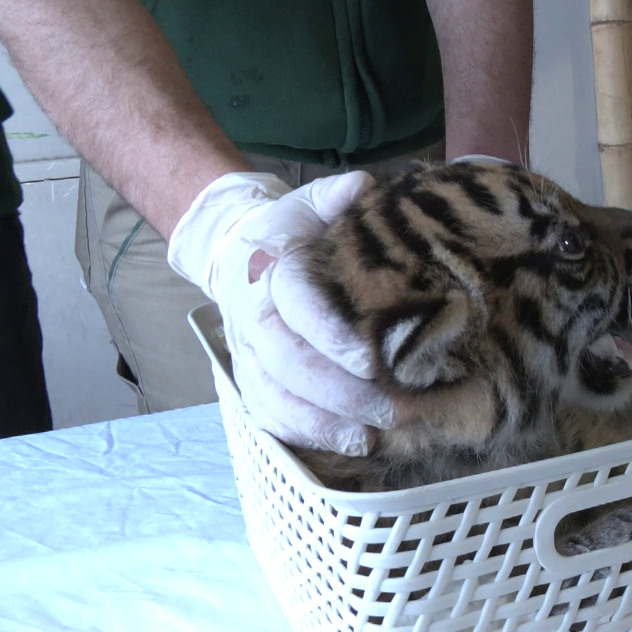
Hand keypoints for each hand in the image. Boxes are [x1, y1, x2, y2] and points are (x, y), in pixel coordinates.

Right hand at [168, 172, 395, 454]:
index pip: (295, 307)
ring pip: (276, 397)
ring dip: (324, 422)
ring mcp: (249, 355)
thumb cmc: (291, 232)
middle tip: (392, 407)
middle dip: (339, 392)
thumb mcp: (308, 203)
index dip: (327, 334)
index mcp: (271, 275)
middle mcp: (253, 319)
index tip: (367, 358)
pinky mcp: (251, 380)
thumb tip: (361, 187)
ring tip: (374, 435)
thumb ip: (333, 197)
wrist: (239, 251)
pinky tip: (350, 443)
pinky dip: (306, 435)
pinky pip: (269, 416)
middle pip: (288, 363)